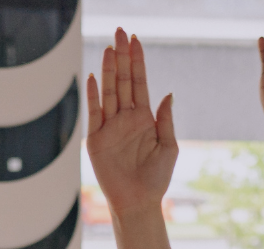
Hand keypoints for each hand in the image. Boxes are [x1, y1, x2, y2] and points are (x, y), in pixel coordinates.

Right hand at [86, 29, 177, 217]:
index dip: (137, 62)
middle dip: (122, 57)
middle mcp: (126, 118)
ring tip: (110, 48)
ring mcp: (110, 127)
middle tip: (120, 32)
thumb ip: (166, 120)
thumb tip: (168, 94)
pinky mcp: (96, 140)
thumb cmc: (157, 178)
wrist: (139, 202)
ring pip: (109, 92)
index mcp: (144, 118)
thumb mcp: (169, 147)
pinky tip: (94, 76)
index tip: (135, 40)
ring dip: (108, 70)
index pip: (139, 83)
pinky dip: (94, 95)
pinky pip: (94, 113)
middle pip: (122, 81)